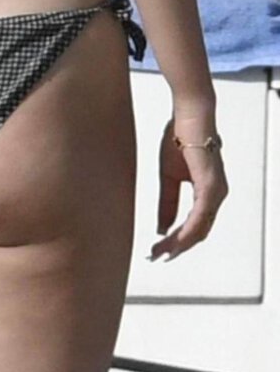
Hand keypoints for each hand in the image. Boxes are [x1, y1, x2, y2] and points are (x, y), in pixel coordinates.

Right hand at [150, 117, 227, 260]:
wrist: (189, 115)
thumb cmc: (181, 138)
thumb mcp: (168, 178)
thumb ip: (167, 203)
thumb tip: (163, 228)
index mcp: (208, 192)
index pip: (194, 225)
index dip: (177, 240)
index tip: (158, 250)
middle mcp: (216, 195)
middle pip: (198, 232)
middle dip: (176, 247)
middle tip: (156, 256)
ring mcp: (216, 191)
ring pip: (199, 228)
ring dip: (179, 243)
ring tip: (160, 251)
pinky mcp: (210, 185)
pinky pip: (200, 215)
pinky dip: (186, 230)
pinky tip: (173, 239)